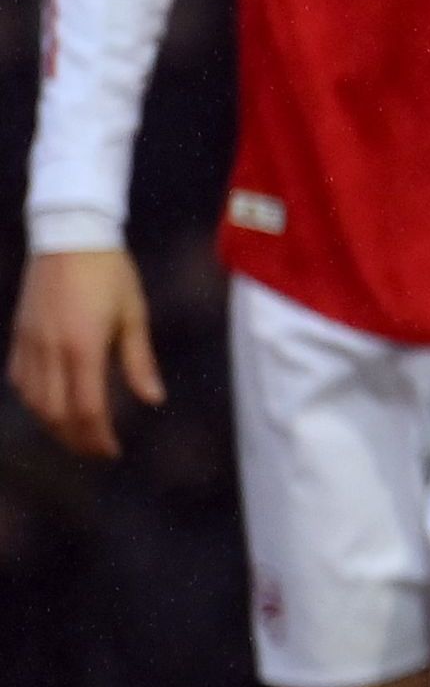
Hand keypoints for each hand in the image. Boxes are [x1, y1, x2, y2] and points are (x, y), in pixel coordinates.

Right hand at [8, 248, 162, 460]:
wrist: (69, 234)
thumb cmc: (110, 272)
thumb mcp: (134, 315)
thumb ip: (139, 361)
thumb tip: (153, 400)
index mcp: (84, 347)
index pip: (88, 409)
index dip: (98, 438)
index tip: (112, 452)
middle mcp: (52, 349)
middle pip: (57, 413)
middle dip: (77, 439)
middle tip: (97, 452)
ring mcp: (30, 342)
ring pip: (34, 401)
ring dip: (54, 425)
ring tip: (77, 435)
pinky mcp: (19, 334)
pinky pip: (20, 380)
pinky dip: (34, 401)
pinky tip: (50, 407)